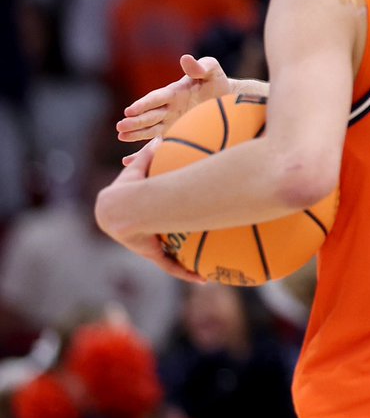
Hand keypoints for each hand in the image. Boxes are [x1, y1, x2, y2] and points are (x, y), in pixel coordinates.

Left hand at [94, 139, 206, 283]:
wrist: (119, 209)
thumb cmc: (129, 187)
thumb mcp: (140, 168)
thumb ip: (148, 154)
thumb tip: (159, 138)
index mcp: (134, 213)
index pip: (145, 217)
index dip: (153, 219)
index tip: (162, 218)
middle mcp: (140, 232)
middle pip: (158, 240)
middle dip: (169, 245)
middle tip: (187, 244)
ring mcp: (146, 245)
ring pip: (167, 257)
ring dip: (182, 264)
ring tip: (202, 268)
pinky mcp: (151, 255)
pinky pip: (171, 267)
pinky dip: (185, 273)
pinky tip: (202, 279)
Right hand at [116, 54, 230, 146]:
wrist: (227, 97)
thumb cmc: (216, 81)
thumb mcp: (211, 70)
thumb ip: (200, 66)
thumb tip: (186, 58)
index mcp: (174, 92)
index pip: (157, 98)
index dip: (144, 104)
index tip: (130, 110)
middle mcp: (168, 108)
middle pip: (150, 115)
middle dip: (135, 121)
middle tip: (121, 126)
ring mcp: (171, 122)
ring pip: (150, 129)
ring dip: (136, 134)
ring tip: (121, 136)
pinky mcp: (176, 133)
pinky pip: (158, 143)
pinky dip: (143, 152)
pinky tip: (128, 160)